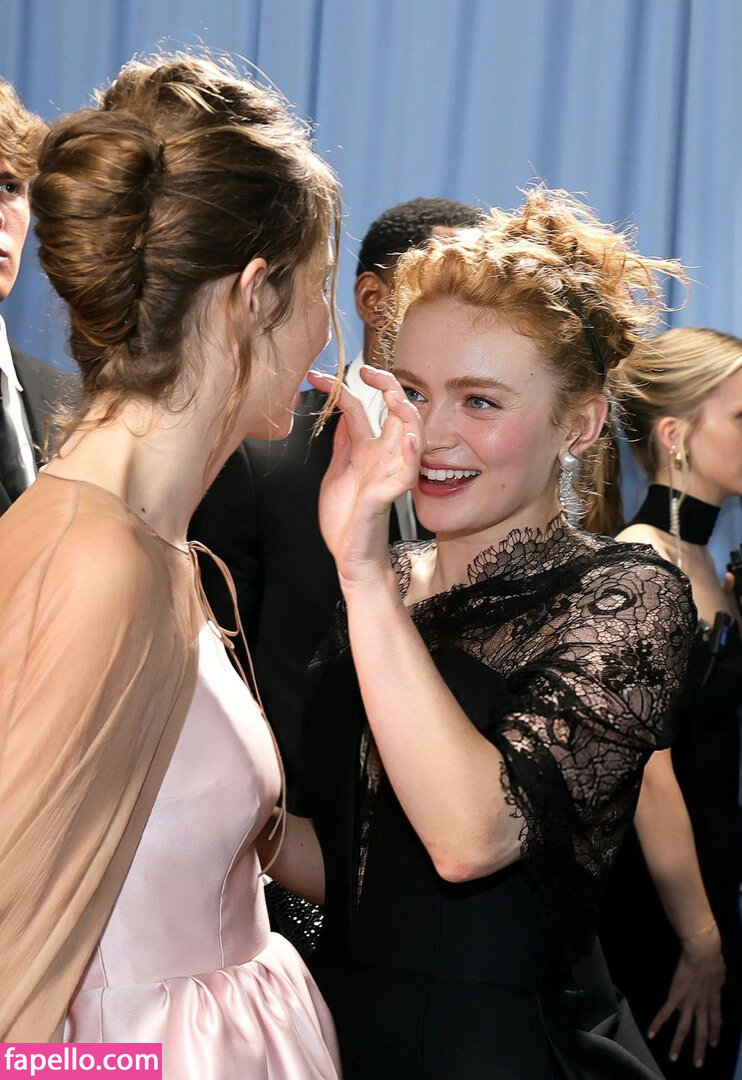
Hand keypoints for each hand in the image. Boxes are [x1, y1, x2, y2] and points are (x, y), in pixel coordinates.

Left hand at [307, 366, 423, 588]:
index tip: (316, 375)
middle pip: (398, 412)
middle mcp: (383, 457)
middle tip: (366, 370)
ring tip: (395, 397)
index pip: (360, 407)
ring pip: (412, 435)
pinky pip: (408, 473)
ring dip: (407, 414)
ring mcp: (388, 474)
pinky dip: (411, 455)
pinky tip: (408, 440)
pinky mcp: (388, 495)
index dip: (340, 387)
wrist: (349, 556)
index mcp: (367, 449)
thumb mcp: (337, 470)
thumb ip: (343, 443)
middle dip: (388, 386)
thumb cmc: (345, 519)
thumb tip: (341, 413)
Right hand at [648, 928, 724, 1067]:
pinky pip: (665, 1013)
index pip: (716, 1022)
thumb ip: (716, 984)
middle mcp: (702, 1006)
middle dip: (700, 1049)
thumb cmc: (713, 959)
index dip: (714, 1034)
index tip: (713, 1044)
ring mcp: (688, 1003)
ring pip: (684, 1028)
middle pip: (702, 1032)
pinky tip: (651, 1034)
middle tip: (697, 1064)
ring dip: (678, 1044)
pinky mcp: (675, 997)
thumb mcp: (719, 975)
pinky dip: (657, 1024)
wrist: (703, 953)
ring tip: (673, 1057)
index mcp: (714, 1000)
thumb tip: (714, 984)